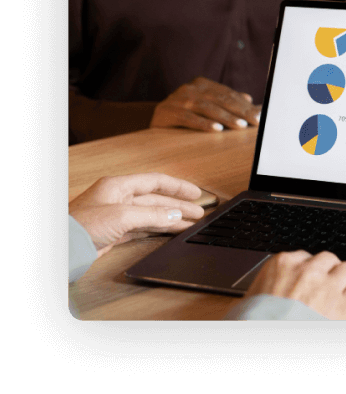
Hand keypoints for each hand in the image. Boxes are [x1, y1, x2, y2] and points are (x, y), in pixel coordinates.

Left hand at [68, 173, 204, 256]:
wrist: (65, 248)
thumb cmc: (81, 226)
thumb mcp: (122, 215)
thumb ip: (152, 214)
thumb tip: (175, 215)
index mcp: (118, 186)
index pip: (155, 181)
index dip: (177, 186)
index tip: (195, 193)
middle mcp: (118, 199)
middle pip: (155, 200)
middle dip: (178, 206)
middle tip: (197, 212)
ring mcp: (117, 216)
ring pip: (151, 215)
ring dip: (171, 219)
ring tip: (190, 224)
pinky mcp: (115, 233)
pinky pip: (143, 228)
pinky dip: (159, 230)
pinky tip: (171, 232)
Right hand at [151, 77, 260, 131]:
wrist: (156, 121)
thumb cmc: (186, 113)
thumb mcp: (207, 106)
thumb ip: (227, 102)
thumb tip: (250, 99)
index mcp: (203, 84)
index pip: (229, 95)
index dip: (246, 106)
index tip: (260, 117)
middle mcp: (191, 88)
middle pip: (220, 100)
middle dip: (240, 112)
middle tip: (255, 122)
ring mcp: (178, 99)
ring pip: (207, 108)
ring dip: (225, 117)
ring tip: (240, 126)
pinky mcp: (166, 111)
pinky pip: (188, 118)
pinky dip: (203, 124)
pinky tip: (216, 130)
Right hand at [244, 251, 345, 319]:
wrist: (265, 338)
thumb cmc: (253, 321)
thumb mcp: (250, 298)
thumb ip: (266, 285)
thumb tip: (262, 291)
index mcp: (283, 264)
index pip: (305, 255)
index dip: (309, 269)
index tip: (308, 278)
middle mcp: (308, 270)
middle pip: (329, 259)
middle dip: (328, 272)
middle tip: (325, 286)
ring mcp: (327, 286)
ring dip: (345, 281)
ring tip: (340, 292)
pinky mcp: (342, 305)